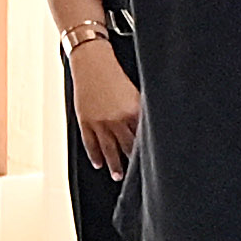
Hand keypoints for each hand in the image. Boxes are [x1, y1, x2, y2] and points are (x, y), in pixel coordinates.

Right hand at [70, 40, 139, 177]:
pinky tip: (99, 164)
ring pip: (108, 150)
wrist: (92, 63)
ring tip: (117, 176)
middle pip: (127, 147)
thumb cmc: (116, 75)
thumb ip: (140, 112)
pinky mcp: (86, 121)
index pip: (143, 137)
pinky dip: (95, 155)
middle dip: (133, 163)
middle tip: (138, 178)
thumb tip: (148, 130)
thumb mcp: (135, 93)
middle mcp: (117, 119)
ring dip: (114, 165)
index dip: (148, 152)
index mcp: (134, 111)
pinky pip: (90, 143)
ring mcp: (100, 122)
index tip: (154, 164)